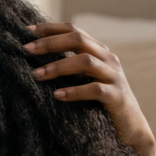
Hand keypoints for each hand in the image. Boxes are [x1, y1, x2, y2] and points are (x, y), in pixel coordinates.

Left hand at [23, 22, 155, 155]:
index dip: (50, 28)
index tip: (26, 31)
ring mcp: (114, 76)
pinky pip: (95, 89)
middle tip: (26, 50)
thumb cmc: (98, 102)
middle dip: (49, 43)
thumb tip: (31, 61)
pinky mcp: (117, 96)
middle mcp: (108, 58)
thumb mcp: (82, 79)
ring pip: (85, 61)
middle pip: (78, 39)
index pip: (73, 30)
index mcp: (98, 51)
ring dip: (58, 66)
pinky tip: (57, 96)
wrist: (130, 127)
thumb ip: (66, 66)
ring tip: (36, 75)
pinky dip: (74, 91)